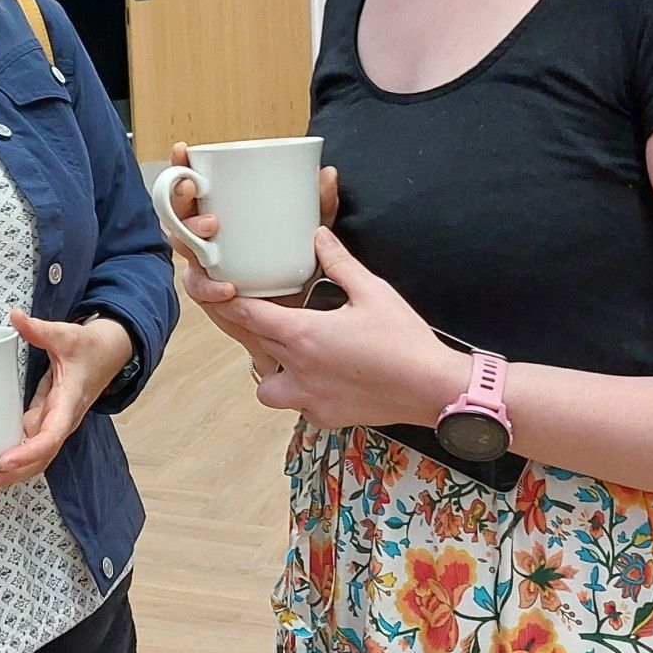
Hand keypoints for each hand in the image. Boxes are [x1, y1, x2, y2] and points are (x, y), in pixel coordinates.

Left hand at [0, 310, 133, 493]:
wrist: (109, 354)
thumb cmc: (90, 348)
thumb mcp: (67, 335)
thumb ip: (41, 329)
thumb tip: (16, 316)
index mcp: (68, 403)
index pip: (51, 436)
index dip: (28, 451)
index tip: (4, 461)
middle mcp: (61, 421)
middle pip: (38, 459)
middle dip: (10, 475)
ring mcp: (54, 424)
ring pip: (33, 459)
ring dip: (7, 474)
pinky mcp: (45, 422)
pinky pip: (28, 447)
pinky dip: (10, 460)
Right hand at [173, 147, 339, 374]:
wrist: (293, 315)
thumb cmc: (293, 266)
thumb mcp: (308, 230)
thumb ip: (318, 205)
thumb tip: (327, 174)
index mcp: (220, 212)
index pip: (194, 185)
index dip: (181, 167)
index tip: (182, 152)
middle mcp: (205, 237)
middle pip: (177, 212)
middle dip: (181, 201)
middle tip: (200, 195)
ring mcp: (203, 265)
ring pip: (183, 247)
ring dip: (192, 238)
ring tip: (212, 233)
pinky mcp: (209, 294)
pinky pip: (200, 287)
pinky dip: (211, 286)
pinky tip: (228, 286)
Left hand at [205, 226, 465, 431]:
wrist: (432, 389)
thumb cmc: (403, 339)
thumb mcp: (372, 291)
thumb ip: (339, 263)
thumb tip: (319, 236)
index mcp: (303, 334)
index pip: (247, 315)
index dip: (228, 302)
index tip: (220, 292)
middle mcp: (296, 368)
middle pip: (253, 344)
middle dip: (248, 328)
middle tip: (252, 312)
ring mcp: (307, 397)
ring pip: (265, 385)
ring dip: (270, 368)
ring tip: (289, 354)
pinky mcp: (323, 416)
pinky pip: (295, 404)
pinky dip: (300, 392)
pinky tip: (320, 378)